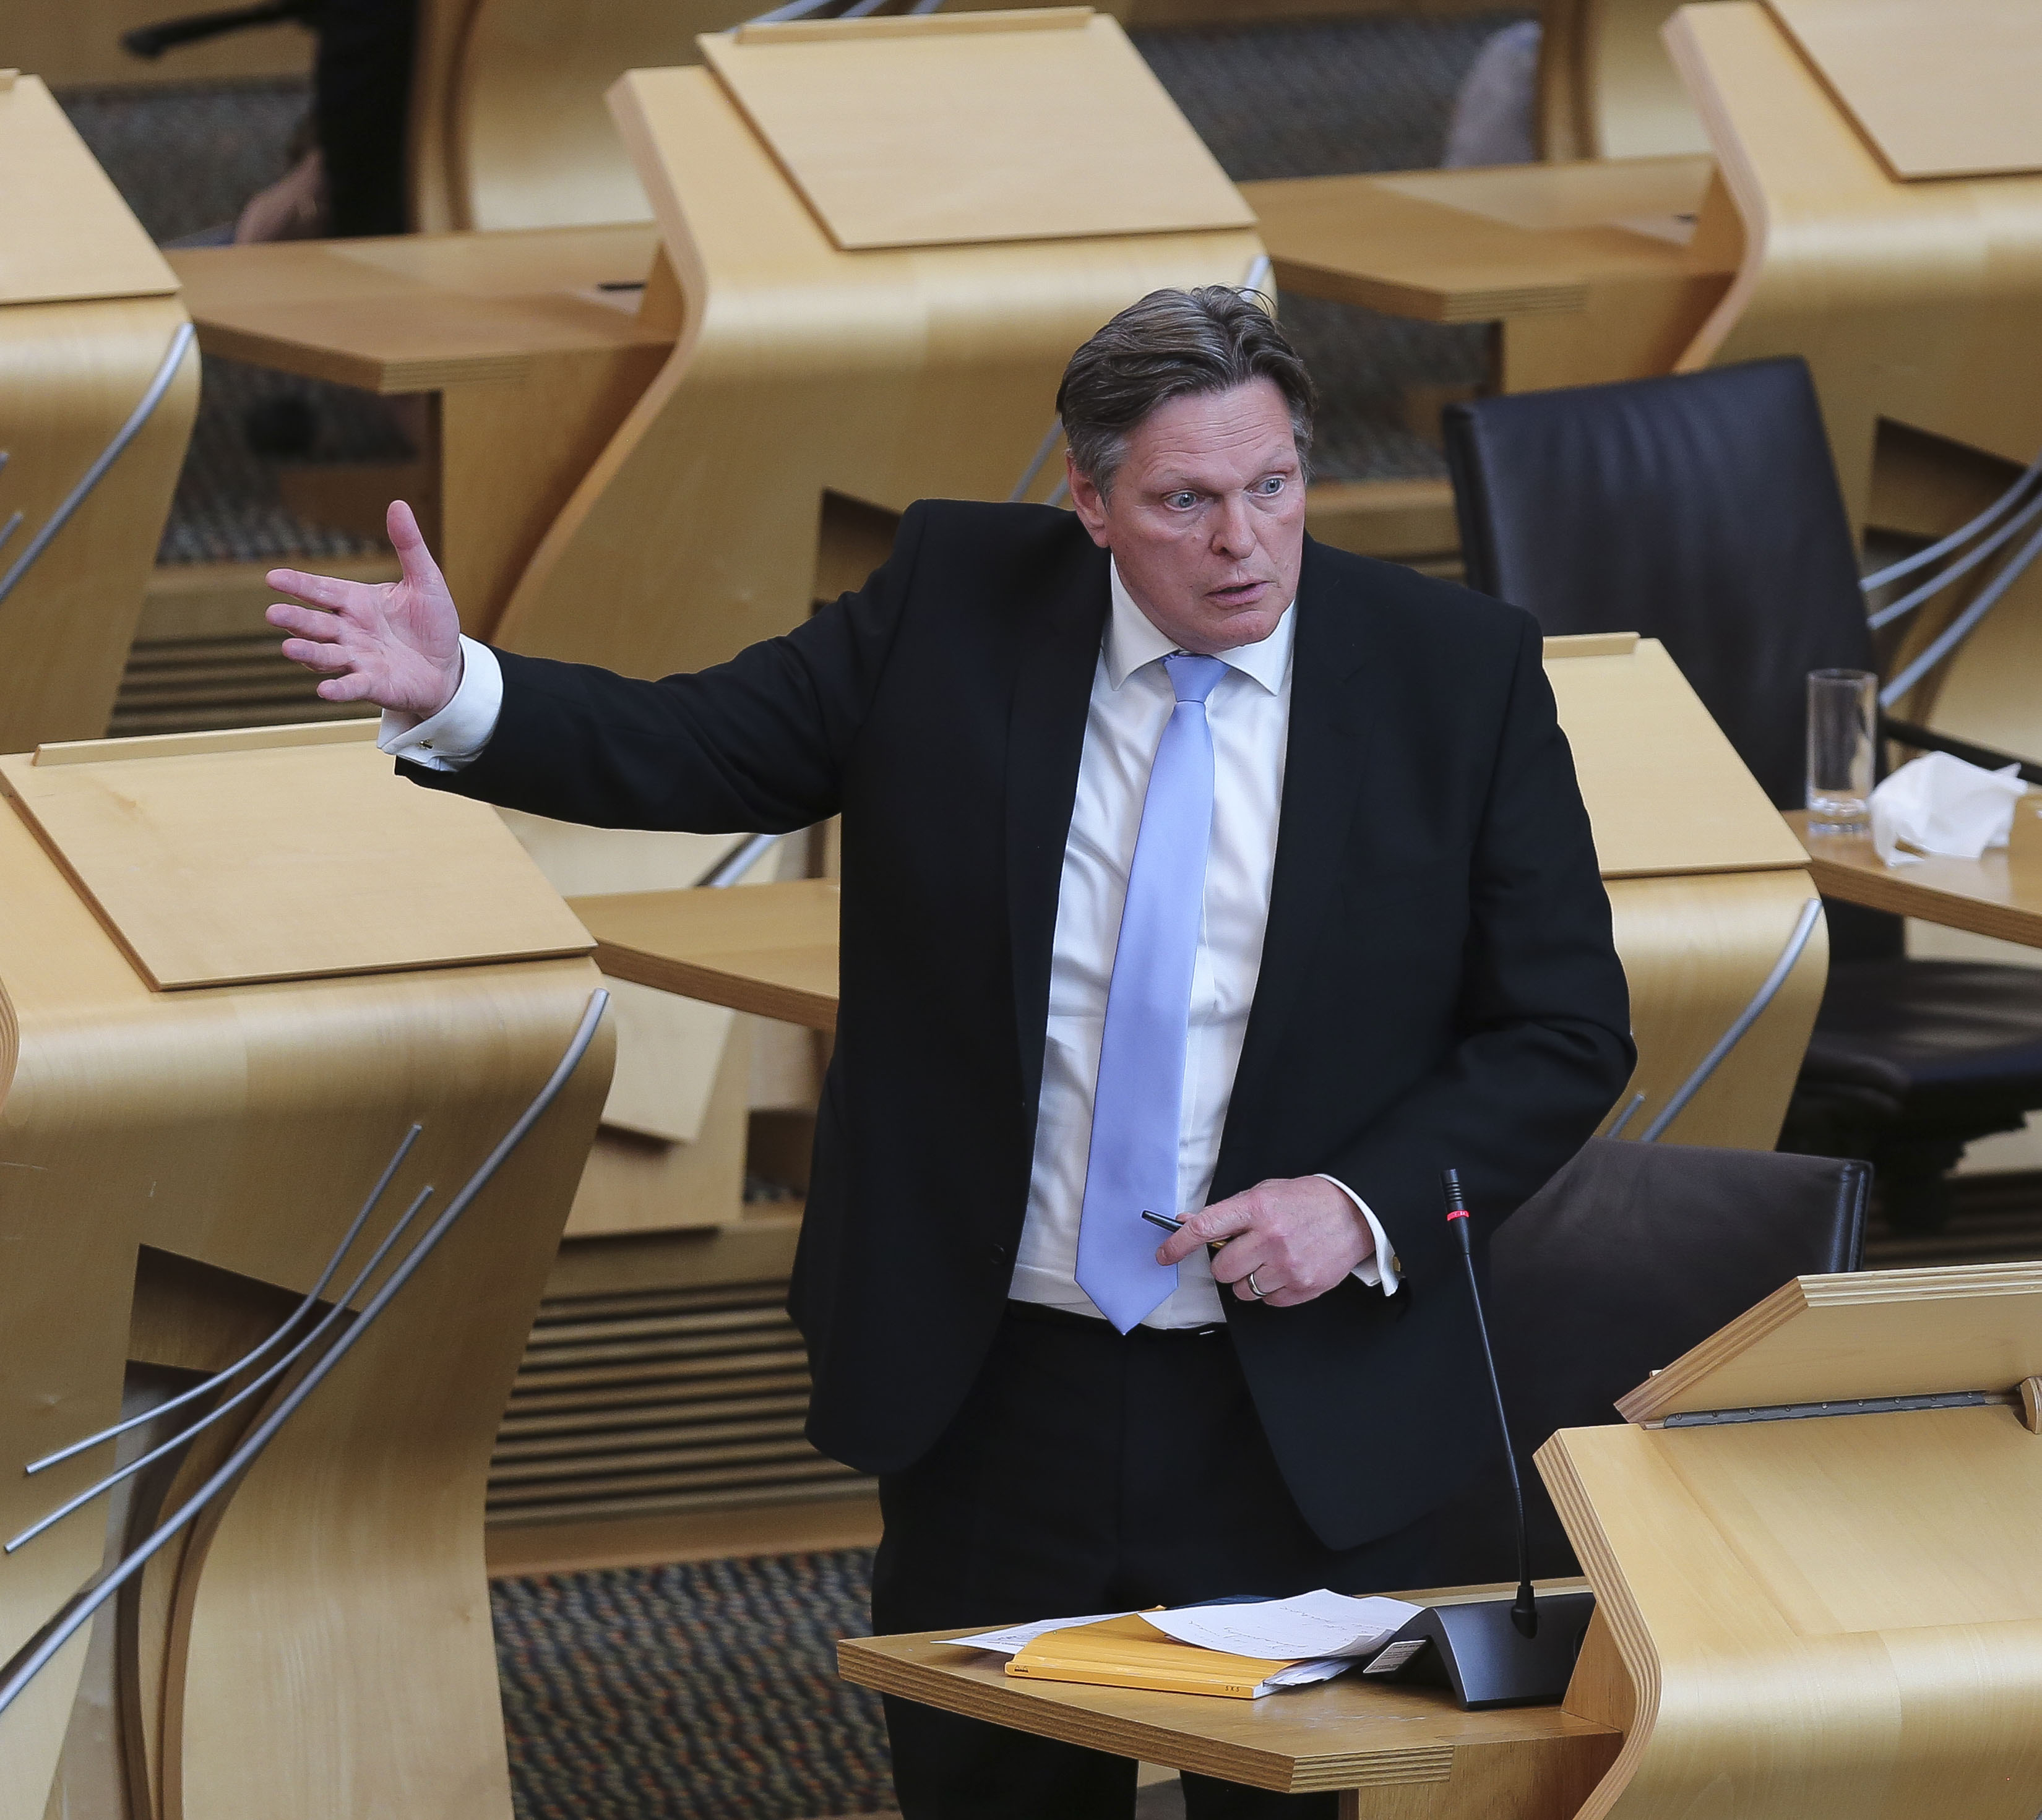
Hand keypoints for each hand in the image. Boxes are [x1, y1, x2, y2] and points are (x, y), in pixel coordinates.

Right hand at [266, 500, 463, 717]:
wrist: (448, 667)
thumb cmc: (431, 623)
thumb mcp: (426, 581)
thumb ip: (409, 546)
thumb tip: (398, 504)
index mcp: (357, 602)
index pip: (322, 590)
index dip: (298, 584)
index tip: (272, 578)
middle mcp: (350, 631)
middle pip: (317, 624)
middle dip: (296, 619)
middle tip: (274, 614)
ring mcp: (358, 659)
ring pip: (326, 656)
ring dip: (308, 653)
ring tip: (288, 648)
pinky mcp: (373, 685)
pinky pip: (352, 687)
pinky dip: (339, 689)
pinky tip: (325, 691)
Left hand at [1155, 1176, 1373, 1307]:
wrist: (1355, 1213)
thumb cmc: (1305, 1201)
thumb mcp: (1264, 1193)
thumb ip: (1226, 1211)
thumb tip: (1186, 1222)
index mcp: (1257, 1208)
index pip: (1205, 1228)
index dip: (1178, 1244)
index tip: (1163, 1255)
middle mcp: (1271, 1238)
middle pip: (1221, 1269)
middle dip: (1225, 1263)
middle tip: (1243, 1251)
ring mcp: (1289, 1266)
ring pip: (1242, 1290)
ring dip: (1248, 1278)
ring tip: (1270, 1259)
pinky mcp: (1304, 1287)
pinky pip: (1268, 1302)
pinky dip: (1270, 1290)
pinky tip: (1286, 1269)